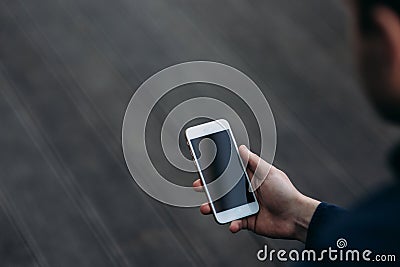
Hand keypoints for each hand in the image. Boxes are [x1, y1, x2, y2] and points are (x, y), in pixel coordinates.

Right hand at [192, 145, 319, 242]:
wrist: (296, 217)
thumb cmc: (285, 191)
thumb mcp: (268, 172)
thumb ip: (252, 161)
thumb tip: (240, 147)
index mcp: (250, 177)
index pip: (230, 171)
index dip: (216, 168)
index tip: (203, 165)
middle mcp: (246, 190)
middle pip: (223, 188)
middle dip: (209, 187)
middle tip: (198, 185)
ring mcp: (245, 206)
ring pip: (224, 206)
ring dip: (213, 207)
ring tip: (206, 208)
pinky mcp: (247, 221)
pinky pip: (235, 222)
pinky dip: (232, 223)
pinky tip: (233, 224)